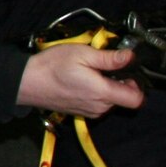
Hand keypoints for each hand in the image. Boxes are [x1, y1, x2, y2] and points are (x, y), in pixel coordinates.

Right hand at [16, 44, 145, 118]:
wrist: (28, 82)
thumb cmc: (53, 66)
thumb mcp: (83, 54)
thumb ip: (109, 58)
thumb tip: (130, 57)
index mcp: (102, 93)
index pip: (136, 99)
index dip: (137, 84)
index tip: (127, 70)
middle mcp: (99, 107)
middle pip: (123, 98)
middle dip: (119, 82)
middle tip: (103, 65)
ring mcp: (89, 112)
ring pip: (110, 101)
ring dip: (106, 86)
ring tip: (89, 71)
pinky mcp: (81, 112)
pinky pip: (98, 103)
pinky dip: (95, 92)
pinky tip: (82, 80)